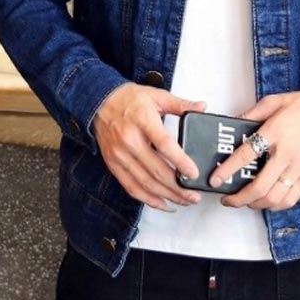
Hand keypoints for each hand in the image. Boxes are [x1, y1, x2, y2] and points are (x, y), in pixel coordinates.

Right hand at [93, 83, 205, 211]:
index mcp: (142, 121)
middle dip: (178, 187)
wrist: (98, 102)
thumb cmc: (128, 99)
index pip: (164, 145)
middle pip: (156, 170)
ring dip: (166, 196)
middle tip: (194, 194)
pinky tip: (163, 203)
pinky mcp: (113, 164)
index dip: (180, 161)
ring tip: (184, 200)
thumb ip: (181, 104)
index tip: (193, 173)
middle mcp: (129, 140)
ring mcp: (120, 155)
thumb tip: (202, 107)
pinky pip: (131, 187)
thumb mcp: (156, 95)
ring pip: (145, 183)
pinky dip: (148, 199)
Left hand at [210, 91, 299, 210]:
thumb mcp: (273, 101)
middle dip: (239, 198)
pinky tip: (267, 202)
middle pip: (260, 186)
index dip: (227, 170)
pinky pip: (291, 198)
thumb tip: (233, 123)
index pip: (245, 155)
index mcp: (274, 133)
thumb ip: (251, 113)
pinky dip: (276, 205)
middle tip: (228, 199)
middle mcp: (286, 154)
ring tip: (245, 202)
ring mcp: (299, 168)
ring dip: (256, 204)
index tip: (215, 179)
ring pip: (275, 198)